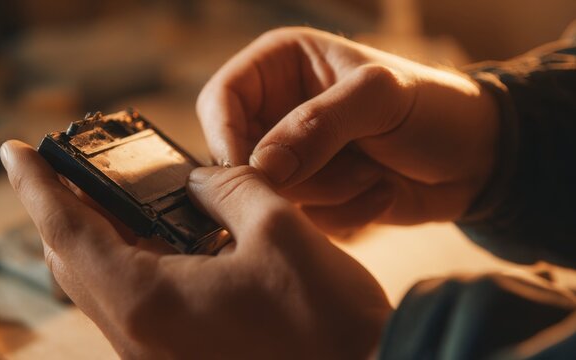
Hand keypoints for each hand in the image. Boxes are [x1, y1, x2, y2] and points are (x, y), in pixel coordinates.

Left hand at [1, 140, 390, 358]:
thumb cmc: (328, 322)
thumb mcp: (280, 230)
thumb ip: (232, 189)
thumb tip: (203, 181)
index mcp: (151, 300)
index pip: (68, 232)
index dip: (39, 187)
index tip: (18, 154)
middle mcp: (141, 337)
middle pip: (76, 263)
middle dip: (71, 209)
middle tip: (81, 169)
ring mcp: (158, 355)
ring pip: (105, 286)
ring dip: (107, 237)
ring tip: (125, 198)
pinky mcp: (181, 359)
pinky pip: (137, 306)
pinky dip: (138, 265)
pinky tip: (169, 240)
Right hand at [197, 27, 498, 232]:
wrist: (476, 158)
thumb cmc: (434, 107)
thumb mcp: (380, 98)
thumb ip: (318, 125)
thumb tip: (262, 166)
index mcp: (282, 66)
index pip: (220, 99)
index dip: (227, 138)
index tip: (255, 174)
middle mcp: (279, 111)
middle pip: (241, 156)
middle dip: (296, 175)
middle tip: (353, 167)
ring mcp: (295, 158)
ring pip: (272, 195)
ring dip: (329, 194)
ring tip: (374, 171)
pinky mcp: (312, 194)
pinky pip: (301, 219)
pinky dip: (344, 213)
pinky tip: (380, 189)